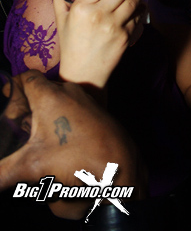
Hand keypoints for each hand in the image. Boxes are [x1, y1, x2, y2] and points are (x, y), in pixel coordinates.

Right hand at [0, 71, 146, 217]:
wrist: (120, 165)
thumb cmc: (76, 159)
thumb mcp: (31, 168)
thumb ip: (2, 173)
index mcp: (50, 95)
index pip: (26, 77)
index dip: (13, 87)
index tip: (5, 101)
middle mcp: (69, 91)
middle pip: (41, 89)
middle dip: (27, 105)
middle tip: (17, 125)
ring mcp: (86, 101)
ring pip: (59, 99)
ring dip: (46, 113)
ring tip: (37, 137)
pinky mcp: (98, 112)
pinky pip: (74, 108)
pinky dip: (63, 119)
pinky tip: (60, 142)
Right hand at [55, 0, 146, 88]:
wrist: (83, 73)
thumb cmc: (71, 45)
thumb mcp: (61, 21)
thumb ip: (61, 1)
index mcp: (81, 7)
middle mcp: (99, 14)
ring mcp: (114, 25)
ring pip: (133, 0)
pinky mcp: (126, 36)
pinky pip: (138, 16)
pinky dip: (140, 8)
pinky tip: (140, 5)